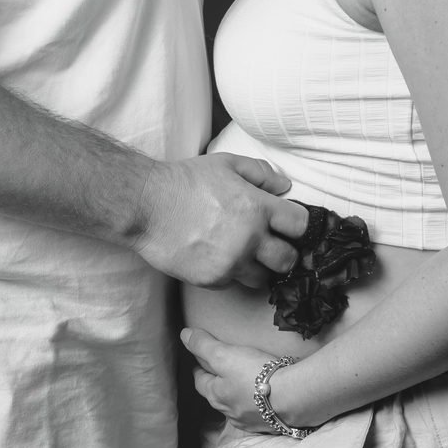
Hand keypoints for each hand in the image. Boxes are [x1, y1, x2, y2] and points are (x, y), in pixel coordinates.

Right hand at [133, 154, 308, 288]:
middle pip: (288, 260)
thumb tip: (285, 187)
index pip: (300, 225)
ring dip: (257, 267)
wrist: (147, 205)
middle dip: (283, 252)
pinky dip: (231, 273)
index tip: (291, 226)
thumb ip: (261, 173)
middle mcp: (249, 238)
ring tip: (243, 252)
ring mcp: (230, 263)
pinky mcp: (212, 280)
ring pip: (262, 278)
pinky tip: (218, 256)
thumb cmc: (186, 181)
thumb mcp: (226, 164)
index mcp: (257, 207)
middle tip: (271, 245)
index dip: (299, 225)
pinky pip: (234, 283)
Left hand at [182, 326, 295, 432]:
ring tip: (244, 381)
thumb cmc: (256, 374)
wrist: (294, 397)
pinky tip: (265, 397)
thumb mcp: (224, 355)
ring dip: (237, 394)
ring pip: (237, 405)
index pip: (200, 381)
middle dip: (216, 383)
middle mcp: (230, 413)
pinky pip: (258, 412)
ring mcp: (250, 421)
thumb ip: (203, 345)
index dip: (199, 369)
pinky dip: (257, 403)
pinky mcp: (270, 423)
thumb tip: (184, 335)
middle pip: (217, 395)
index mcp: (216, 396)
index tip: (201, 361)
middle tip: (221, 369)